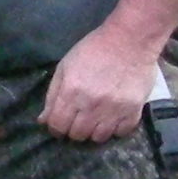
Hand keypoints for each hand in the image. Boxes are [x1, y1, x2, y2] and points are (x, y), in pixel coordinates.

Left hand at [41, 29, 162, 141]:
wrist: (130, 39)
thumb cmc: (93, 49)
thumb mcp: (65, 66)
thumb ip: (53, 95)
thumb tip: (44, 120)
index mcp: (71, 92)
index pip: (58, 126)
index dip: (55, 128)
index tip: (59, 124)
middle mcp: (91, 105)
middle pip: (77, 135)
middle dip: (74, 130)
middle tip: (78, 119)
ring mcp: (114, 110)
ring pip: (98, 138)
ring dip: (94, 131)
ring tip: (96, 119)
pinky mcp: (133, 111)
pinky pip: (121, 133)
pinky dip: (115, 129)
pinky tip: (113, 118)